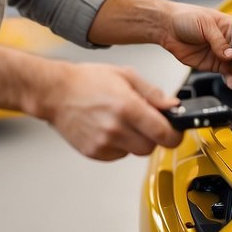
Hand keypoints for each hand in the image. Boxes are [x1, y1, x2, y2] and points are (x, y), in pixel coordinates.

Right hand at [38, 60, 182, 160]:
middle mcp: (116, 128)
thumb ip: (152, 93)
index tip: (176, 131)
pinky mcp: (94, 152)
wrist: (55, 92)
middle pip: (151, 148)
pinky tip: (110, 128)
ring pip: (134, 152)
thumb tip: (173, 105)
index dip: (175, 135)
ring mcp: (104, 143)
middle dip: (154, 137)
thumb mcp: (125, 75)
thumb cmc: (86, 80)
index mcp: (127, 107)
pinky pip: (118, 155)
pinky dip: (120, 145)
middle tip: (146, 122)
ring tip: (123, 122)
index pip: (164, 134)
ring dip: (136, 141)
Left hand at [159, 2, 231, 90]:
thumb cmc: (186, 17)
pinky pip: (225, 74)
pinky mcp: (212, 64)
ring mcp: (220, 54)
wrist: (167, 28)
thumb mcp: (205, 25)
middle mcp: (228, 41)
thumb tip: (231, 54)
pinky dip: (229, 80)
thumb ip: (219, 41)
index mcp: (230, 27)